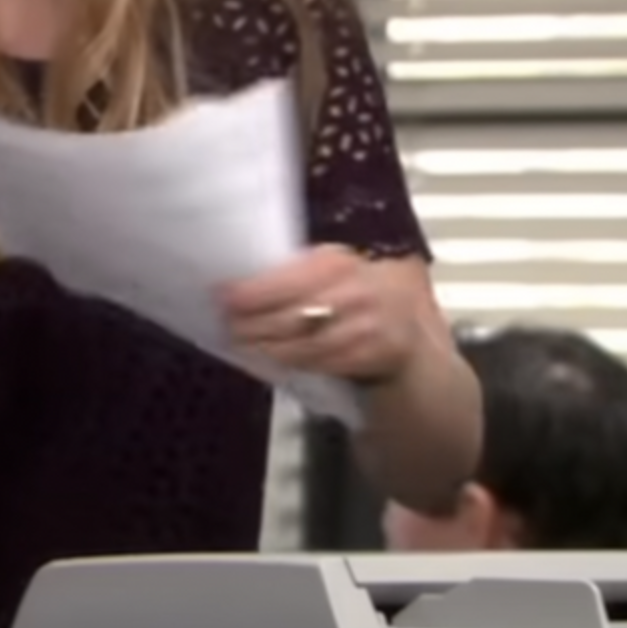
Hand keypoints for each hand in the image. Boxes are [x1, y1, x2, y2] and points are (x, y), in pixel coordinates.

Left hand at [217, 244, 420, 386]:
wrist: (405, 316)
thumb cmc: (353, 286)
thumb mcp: (328, 266)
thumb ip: (292, 271)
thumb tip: (236, 283)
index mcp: (335, 263)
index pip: (286, 281)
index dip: (250, 293)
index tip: (221, 297)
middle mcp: (354, 294)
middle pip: (290, 318)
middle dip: (251, 326)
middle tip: (225, 327)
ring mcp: (366, 329)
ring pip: (303, 347)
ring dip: (265, 349)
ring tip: (240, 344)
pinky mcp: (371, 357)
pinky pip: (320, 365)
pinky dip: (290, 363)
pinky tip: (269, 358)